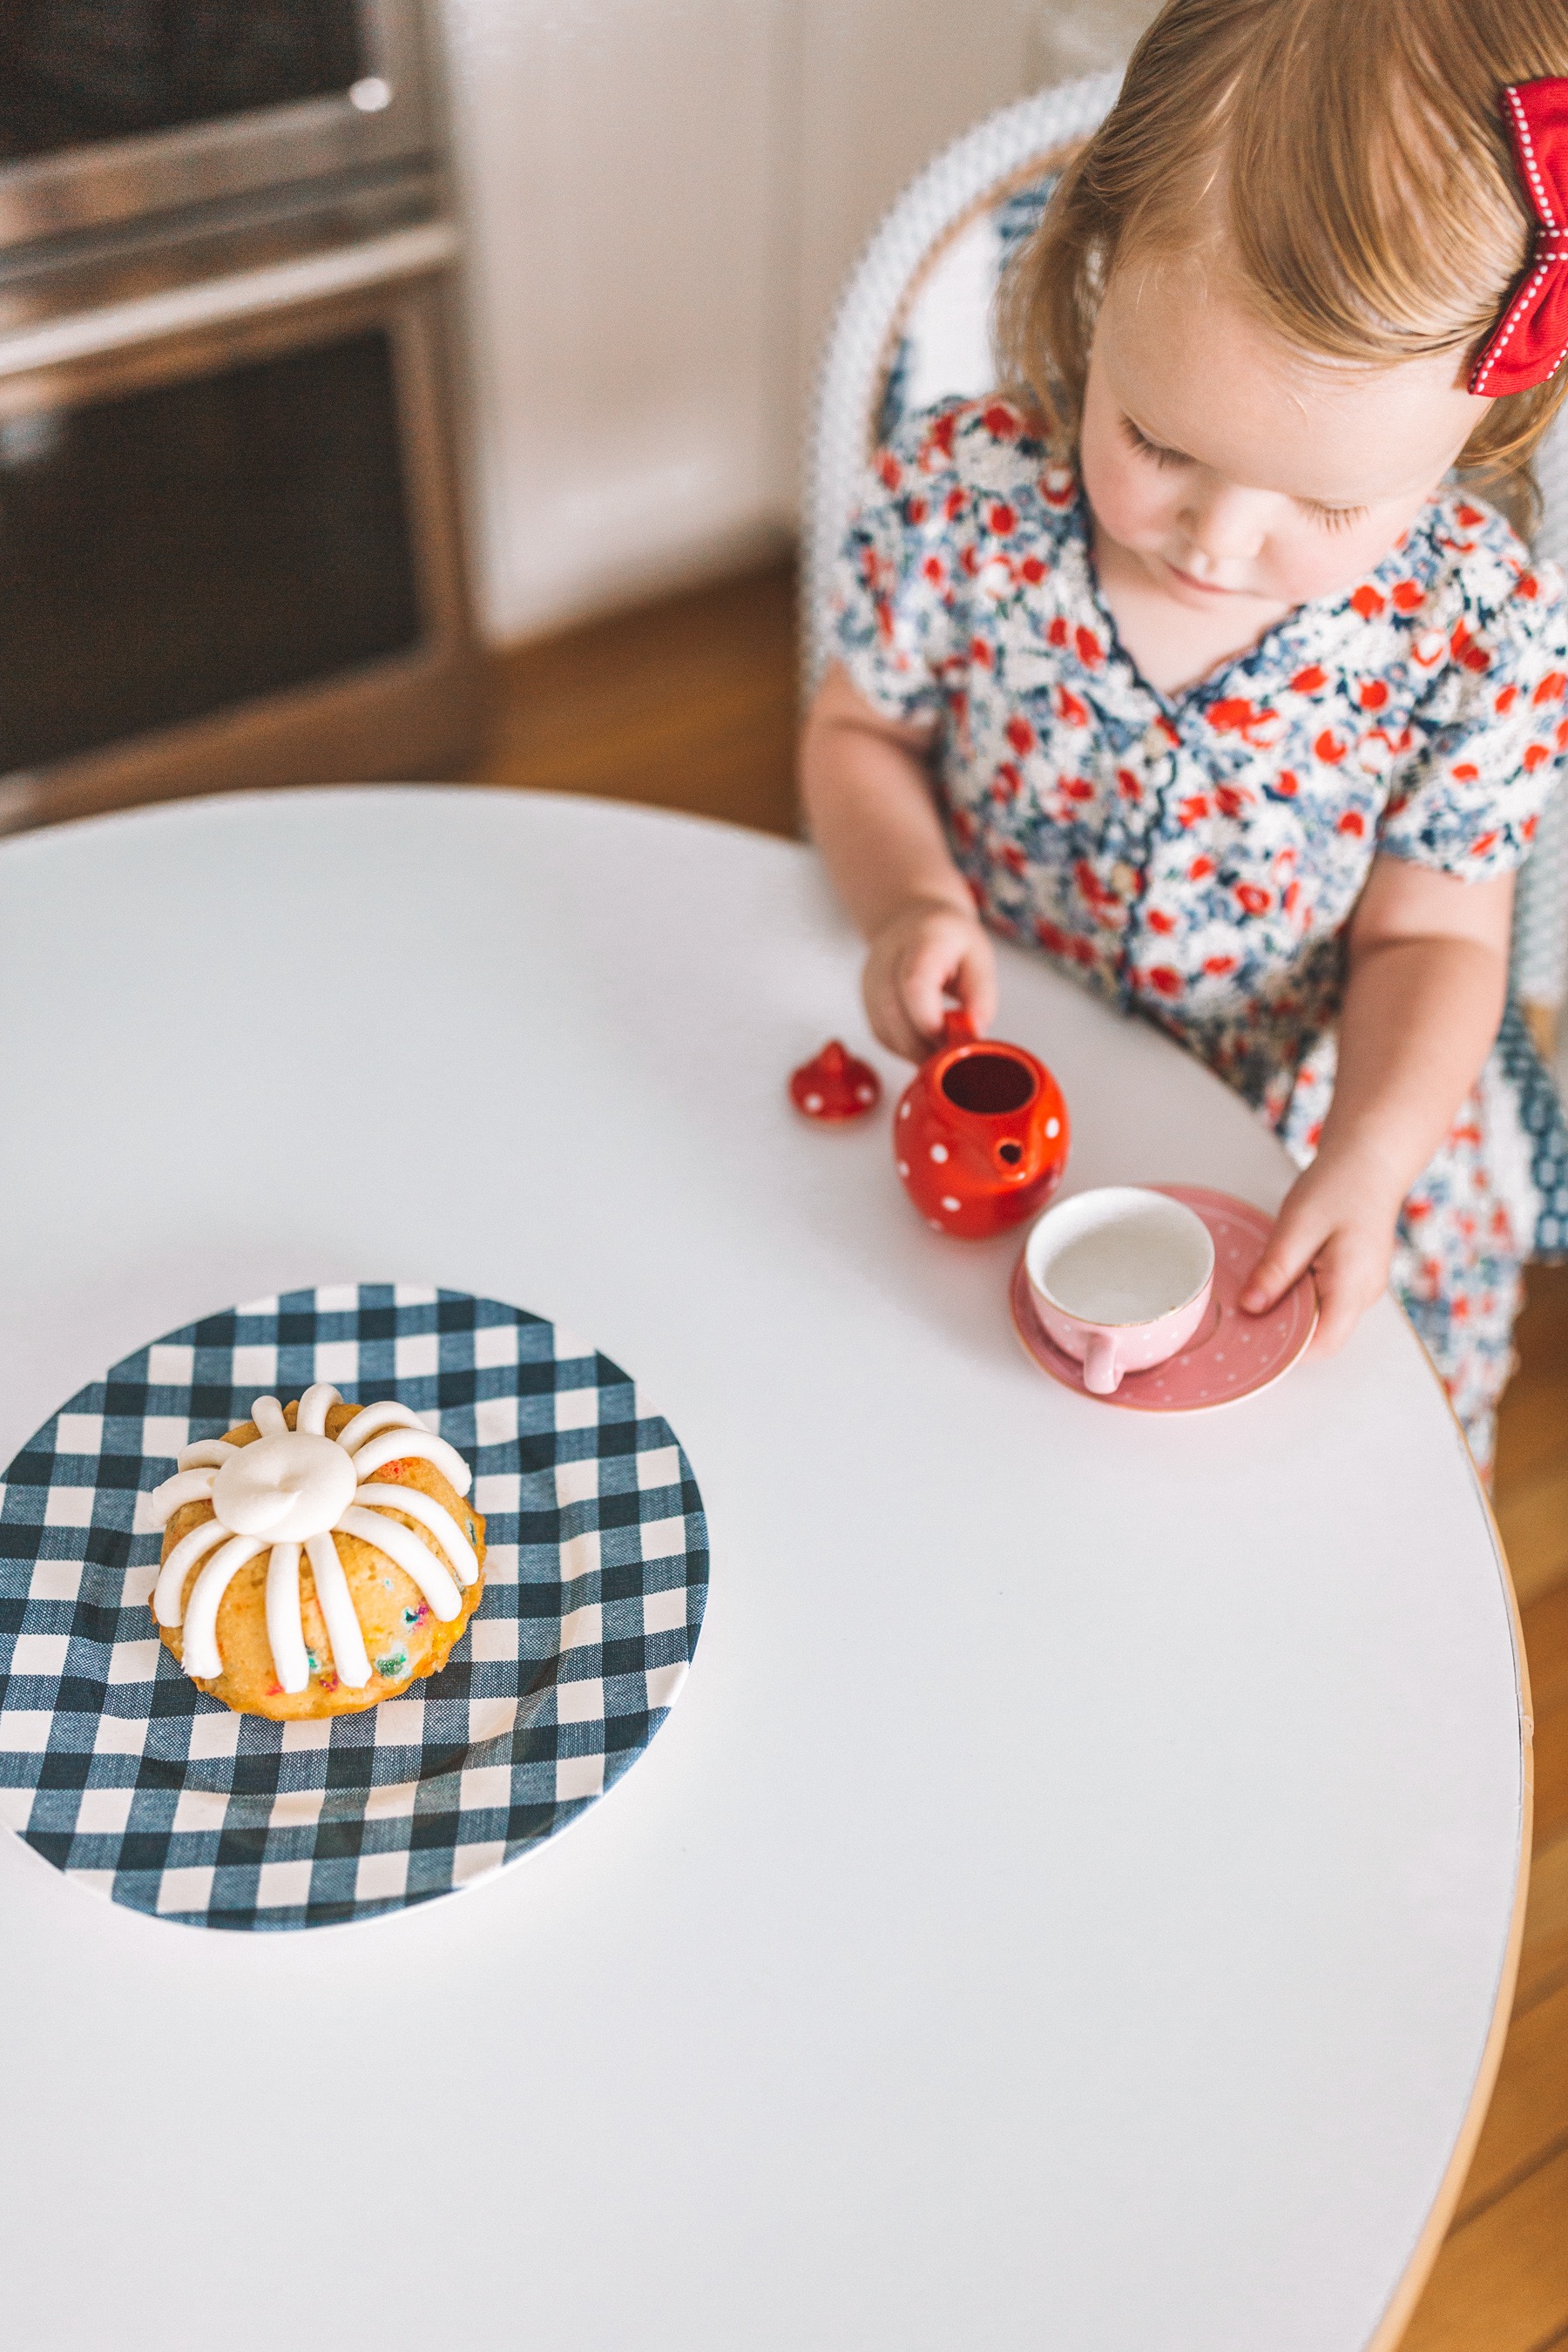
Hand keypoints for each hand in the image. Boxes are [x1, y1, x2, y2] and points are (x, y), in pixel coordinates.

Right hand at [862, 898, 997, 1059]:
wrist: (913, 921)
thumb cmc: (949, 940)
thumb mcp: (979, 957)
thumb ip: (980, 995)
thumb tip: (974, 1033)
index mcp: (922, 939)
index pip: (914, 983)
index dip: (930, 1020)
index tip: (952, 1040)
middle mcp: (887, 957)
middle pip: (894, 1011)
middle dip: (924, 1044)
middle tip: (952, 1057)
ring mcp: (871, 979)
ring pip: (884, 1028)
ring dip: (914, 1051)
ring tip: (941, 1052)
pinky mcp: (866, 1000)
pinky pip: (881, 1034)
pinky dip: (903, 1048)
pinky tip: (924, 1045)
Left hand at [1239, 1146, 1403, 1355]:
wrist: (1370, 1159)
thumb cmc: (1338, 1186)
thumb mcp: (1296, 1227)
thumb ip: (1275, 1272)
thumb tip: (1251, 1308)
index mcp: (1353, 1286)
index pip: (1323, 1344)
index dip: (1288, 1350)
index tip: (1252, 1339)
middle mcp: (1364, 1294)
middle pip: (1323, 1335)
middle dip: (1285, 1330)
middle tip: (1246, 1315)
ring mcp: (1364, 1287)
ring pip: (1324, 1317)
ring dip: (1293, 1311)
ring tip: (1260, 1291)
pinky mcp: (1357, 1276)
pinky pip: (1328, 1299)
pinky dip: (1303, 1295)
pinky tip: (1281, 1277)